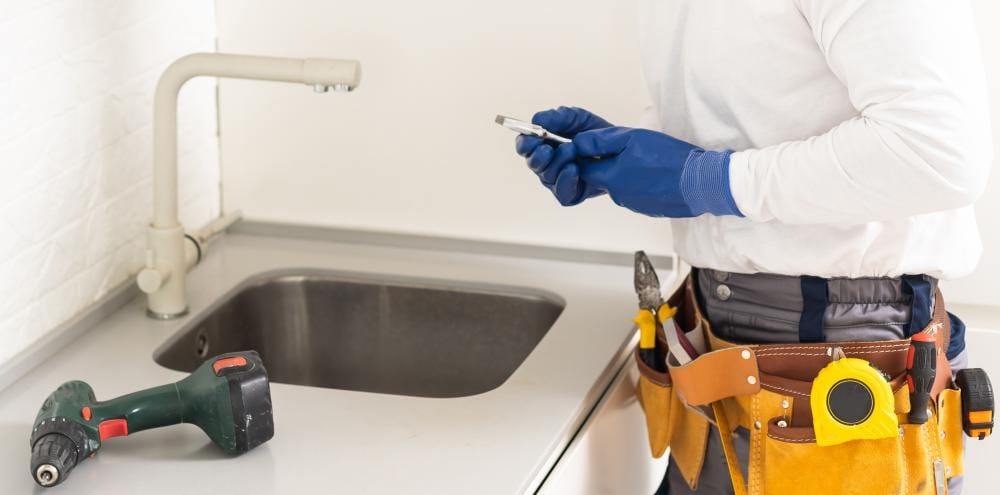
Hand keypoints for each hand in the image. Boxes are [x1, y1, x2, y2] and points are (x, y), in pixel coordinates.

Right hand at [514, 107, 611, 204]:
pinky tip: (574, 169)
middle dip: (538, 156)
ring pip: (547, 177)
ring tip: (571, 150)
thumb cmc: (594, 133)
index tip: (533, 138)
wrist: (619, 148)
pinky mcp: (571, 193)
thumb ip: (558, 117)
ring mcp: (557, 180)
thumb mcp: (577, 119)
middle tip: (547, 148)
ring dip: (557, 163)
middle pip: (532, 164)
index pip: (525, 146)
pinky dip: (565, 180)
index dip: (525, 144)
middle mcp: (546, 164)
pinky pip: (561, 192)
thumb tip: (537, 120)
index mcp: (542, 144)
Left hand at [573, 127, 742, 217]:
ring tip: (648, 160)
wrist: (700, 183)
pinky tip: (656, 173)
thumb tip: (578, 143)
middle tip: (629, 148)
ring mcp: (634, 204)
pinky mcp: (648, 208)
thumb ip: (601, 141)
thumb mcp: (632, 138)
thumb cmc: (668, 158)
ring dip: (627, 173)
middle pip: (602, 177)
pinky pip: (636, 193)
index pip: (583, 169)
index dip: (586, 156)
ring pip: (620, 185)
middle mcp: (618, 195)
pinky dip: (641, 183)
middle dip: (608, 163)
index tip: (597, 146)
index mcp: (611, 178)